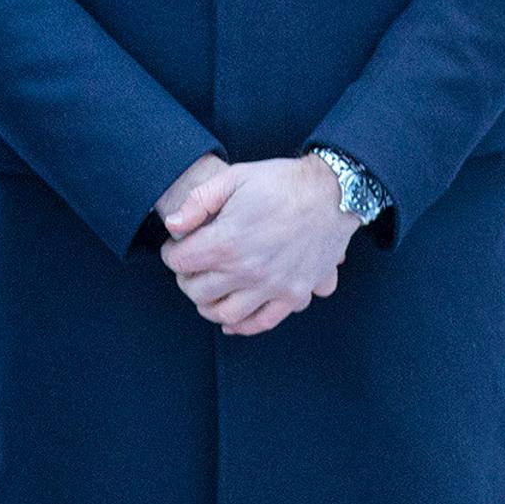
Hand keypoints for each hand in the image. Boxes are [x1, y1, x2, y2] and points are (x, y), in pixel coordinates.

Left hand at [158, 155, 356, 336]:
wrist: (333, 192)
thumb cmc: (280, 182)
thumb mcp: (233, 177)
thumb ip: (197, 202)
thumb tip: (172, 226)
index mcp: (226, 241)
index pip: (179, 262)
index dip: (171, 253)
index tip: (177, 246)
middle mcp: (247, 270)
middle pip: (197, 291)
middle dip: (186, 279)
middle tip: (191, 267)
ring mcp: (272, 287)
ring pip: (224, 314)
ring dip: (208, 305)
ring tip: (209, 290)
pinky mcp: (294, 295)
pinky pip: (261, 322)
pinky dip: (241, 326)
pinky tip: (231, 319)